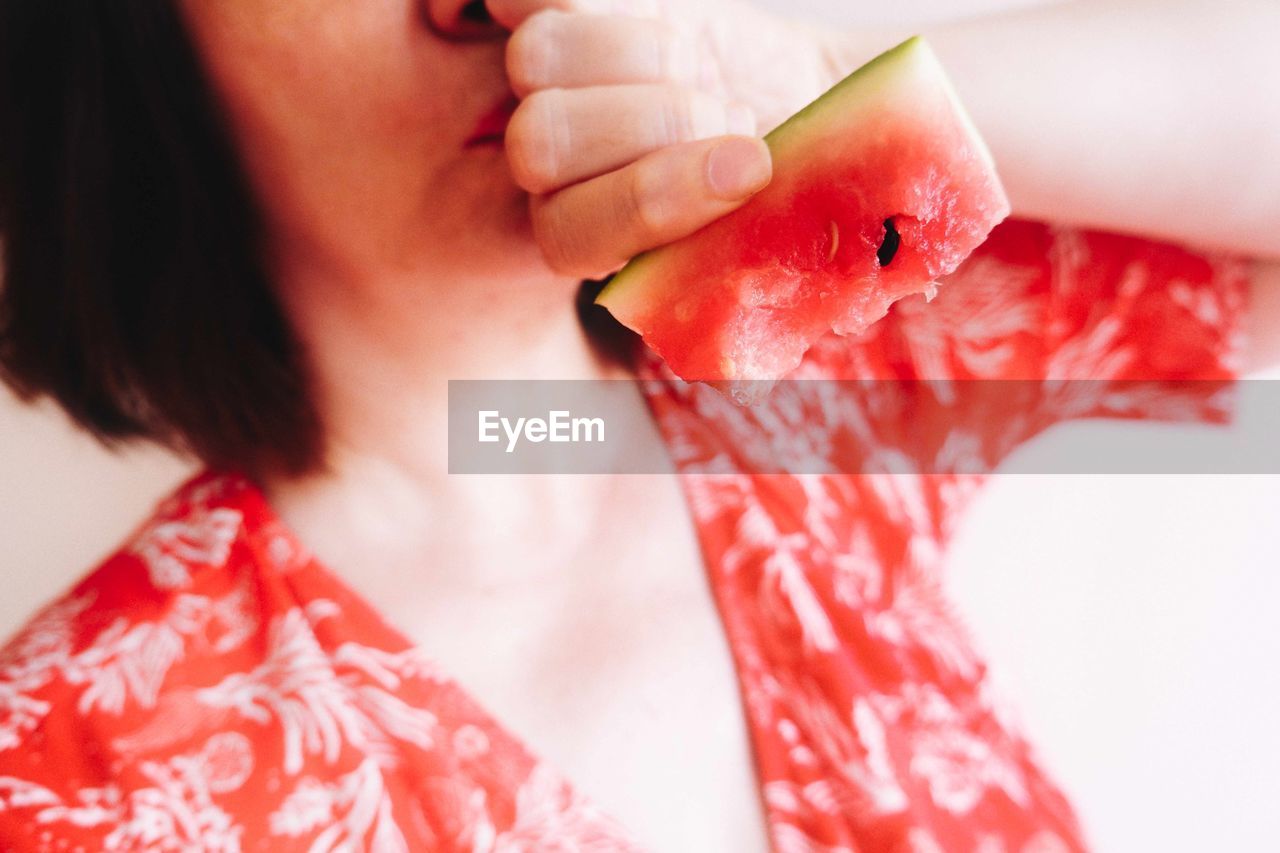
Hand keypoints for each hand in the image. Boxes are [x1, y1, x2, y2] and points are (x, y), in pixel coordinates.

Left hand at [488, 0, 828, 276]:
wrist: (817, 111)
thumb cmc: (817, 184)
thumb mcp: (815, 231)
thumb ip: (802, 265)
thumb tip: (826, 272)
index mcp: (597, 242)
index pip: (569, 231)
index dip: (651, 197)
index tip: (753, 166)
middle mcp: (560, 170)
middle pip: (542, 142)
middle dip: (650, 123)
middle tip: (729, 113)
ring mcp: (557, 85)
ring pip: (538, 58)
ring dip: (629, 50)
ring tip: (694, 55)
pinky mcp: (566, 10)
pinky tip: (638, 5)